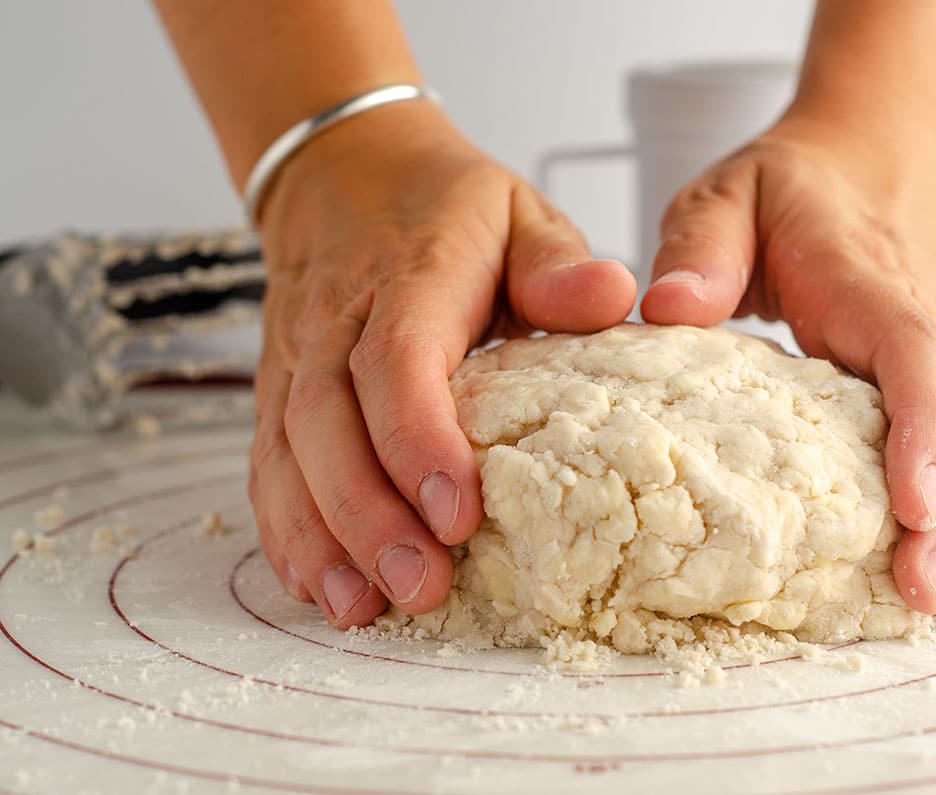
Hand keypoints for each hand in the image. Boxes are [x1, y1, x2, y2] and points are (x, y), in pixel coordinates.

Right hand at [249, 102, 635, 627]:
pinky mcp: (277, 388)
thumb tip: (613, 296)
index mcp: (407, 277)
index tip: (458, 514)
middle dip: (368, 515)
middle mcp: (335, 322)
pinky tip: (317, 584)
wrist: (344, 172)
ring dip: (320, 536)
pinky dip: (285, 528)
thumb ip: (558, 262)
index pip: (396, 360)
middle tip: (421, 587)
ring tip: (362, 607)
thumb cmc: (447, 207)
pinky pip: (267, 462)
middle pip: (328, 425)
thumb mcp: (519, 213)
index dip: (417, 438)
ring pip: (286, 454)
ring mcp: (295, 357)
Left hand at [640, 121, 935, 621]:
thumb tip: (670, 308)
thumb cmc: (791, 187)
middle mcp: (922, 326)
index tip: (912, 504)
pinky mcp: (935, 385)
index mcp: (868, 284)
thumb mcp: (727, 193)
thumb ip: (701, 244)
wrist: (872, 158)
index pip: (915, 355)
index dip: (924, 429)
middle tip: (930, 595)